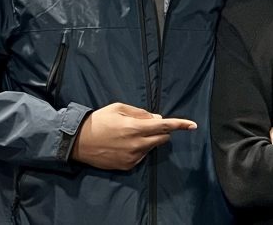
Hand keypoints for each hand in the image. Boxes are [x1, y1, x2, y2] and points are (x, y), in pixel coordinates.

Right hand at [71, 102, 196, 169]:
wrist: (78, 141)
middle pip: (162, 138)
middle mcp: (137, 143)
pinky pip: (142, 156)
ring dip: (149, 140)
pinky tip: (124, 145)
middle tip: (147, 125)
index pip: (164, 126)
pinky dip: (139, 149)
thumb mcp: (118, 108)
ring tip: (129, 134)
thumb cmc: (99, 120)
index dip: (180, 124)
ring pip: (152, 147)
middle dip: (161, 131)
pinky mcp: (128, 166)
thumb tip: (157, 119)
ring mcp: (133, 157)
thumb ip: (140, 113)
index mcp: (135, 127)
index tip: (193, 125)